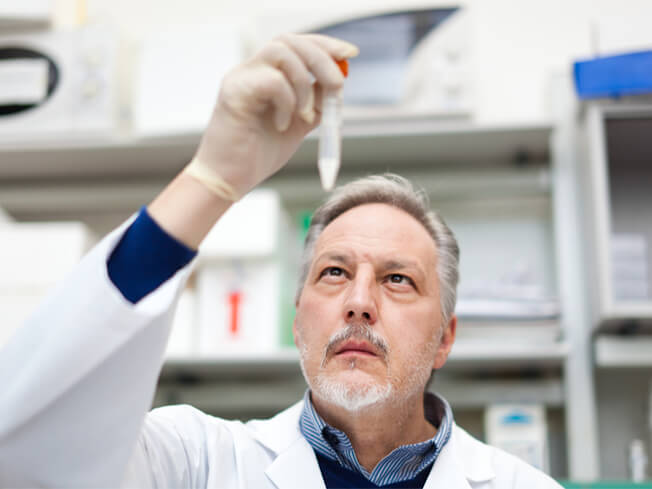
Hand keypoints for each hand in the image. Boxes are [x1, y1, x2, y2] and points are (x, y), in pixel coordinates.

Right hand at [193, 33, 358, 196]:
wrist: (229, 179)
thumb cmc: (257, 154)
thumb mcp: (297, 124)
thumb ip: (314, 103)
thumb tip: (337, 84)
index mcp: (265, 73)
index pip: (296, 43)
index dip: (325, 45)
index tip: (349, 54)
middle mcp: (250, 69)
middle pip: (290, 41)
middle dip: (321, 59)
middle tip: (337, 85)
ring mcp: (240, 78)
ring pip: (280, 52)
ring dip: (304, 83)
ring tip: (305, 115)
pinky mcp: (233, 92)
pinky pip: (272, 81)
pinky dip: (287, 102)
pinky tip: (282, 125)